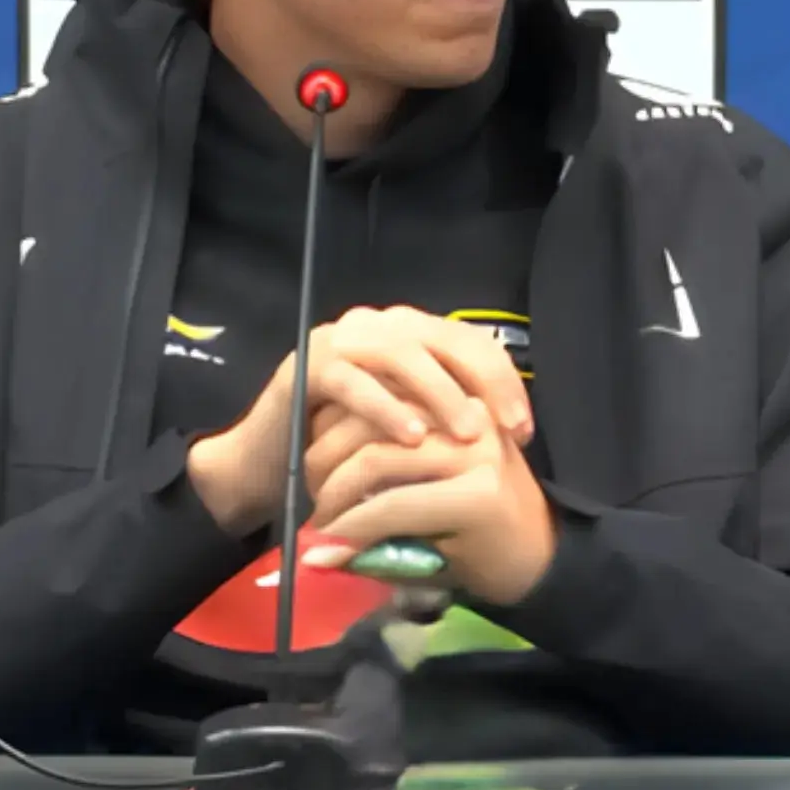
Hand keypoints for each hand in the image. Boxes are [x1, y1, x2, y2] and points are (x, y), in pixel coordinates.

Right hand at [188, 306, 533, 536]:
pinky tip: (412, 437)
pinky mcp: (308, 366)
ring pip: (403, 355)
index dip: (502, 380)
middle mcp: (376, 326)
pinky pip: (354, 382)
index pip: (468, 341)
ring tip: (467, 434)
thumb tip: (509, 428)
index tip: (523, 429)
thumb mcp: (406, 427)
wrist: (266, 463)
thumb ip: (445, 414)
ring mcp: (340, 341)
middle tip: (506, 430)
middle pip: (444, 338)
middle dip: (483, 383)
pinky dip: (387, 408)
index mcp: (406, 333)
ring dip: (442, 394)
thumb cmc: (345, 451)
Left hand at [300, 399, 557, 606]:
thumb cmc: (472, 525)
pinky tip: (333, 549)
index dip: (329, 423)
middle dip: (322, 459)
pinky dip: (353, 529)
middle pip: (368, 420)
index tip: (312, 461)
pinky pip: (391, 505)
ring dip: (333, 495)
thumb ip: (379, 466)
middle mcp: (468, 415)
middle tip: (310, 495)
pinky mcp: (475, 496)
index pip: (376, 388)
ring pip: (374, 458)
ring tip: (322, 522)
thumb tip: (311, 460)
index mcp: (455, 396)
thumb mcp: (425, 482)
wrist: (539, 564)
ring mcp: (474, 454)